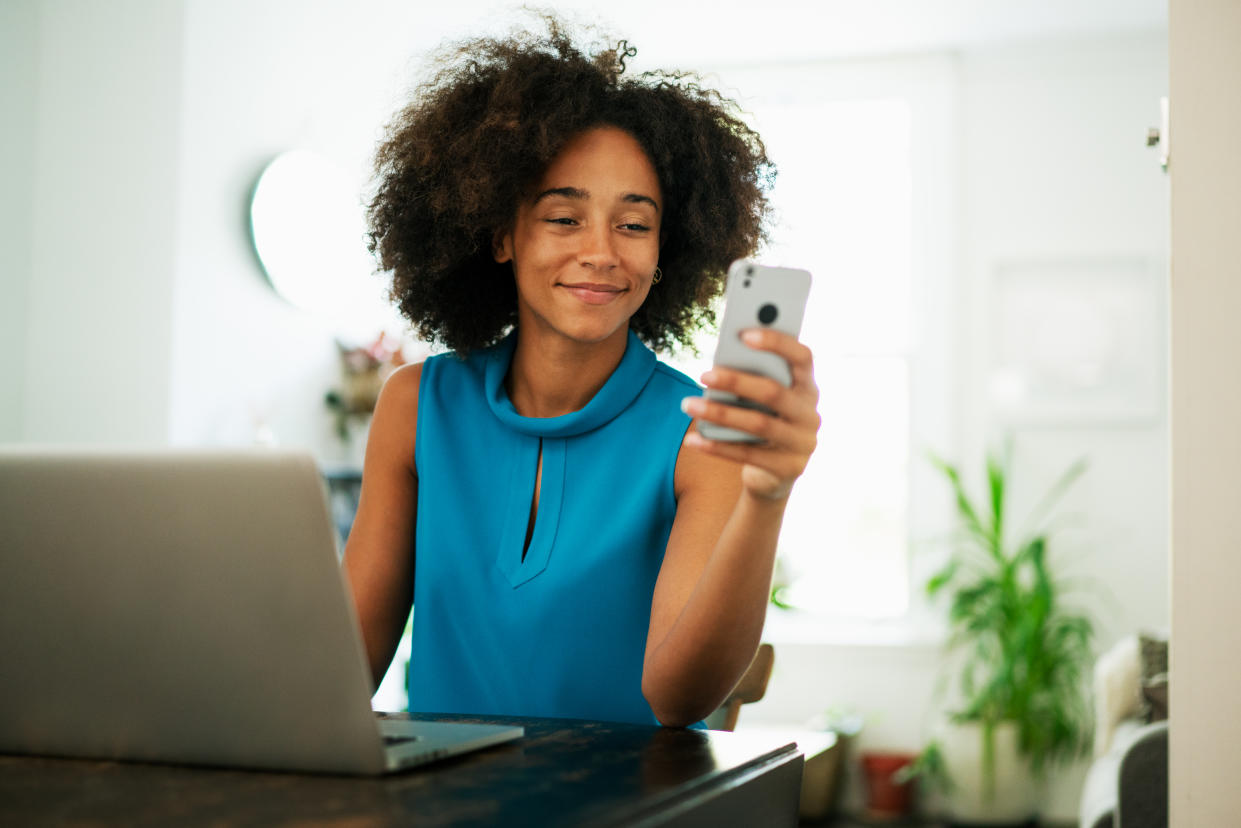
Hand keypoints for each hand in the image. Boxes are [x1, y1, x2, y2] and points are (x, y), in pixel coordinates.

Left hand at [681, 329, 819, 500]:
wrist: (776, 475)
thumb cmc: (764, 420)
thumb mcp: (764, 399)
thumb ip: (754, 379)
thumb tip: (718, 365)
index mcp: (808, 387)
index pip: (802, 357)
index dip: (777, 343)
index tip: (743, 334)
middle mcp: (811, 414)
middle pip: (774, 392)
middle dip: (736, 381)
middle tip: (703, 375)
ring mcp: (802, 443)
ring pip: (758, 424)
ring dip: (720, 413)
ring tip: (689, 405)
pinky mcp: (787, 468)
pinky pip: (746, 455)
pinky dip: (716, 446)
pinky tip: (692, 439)